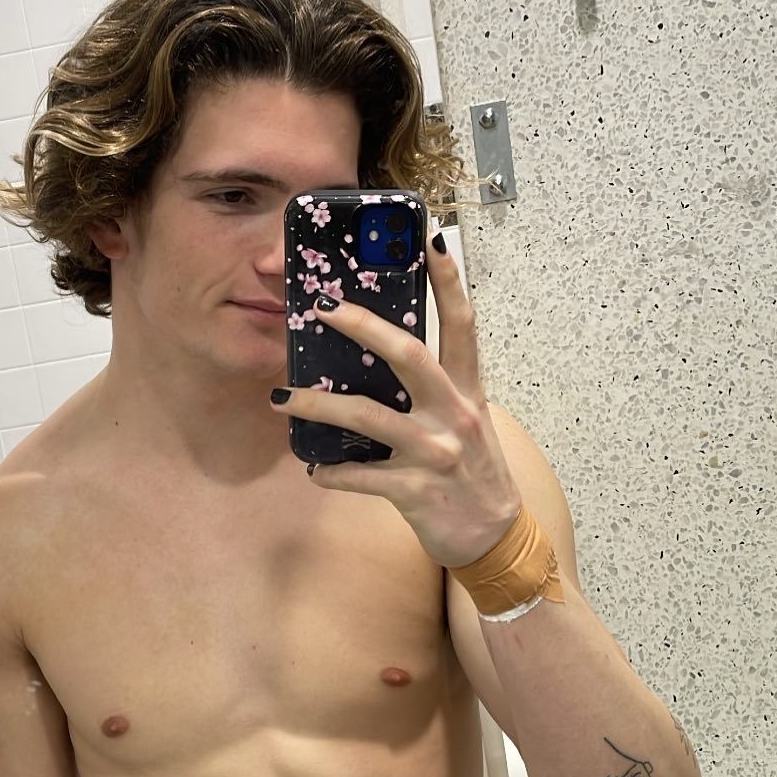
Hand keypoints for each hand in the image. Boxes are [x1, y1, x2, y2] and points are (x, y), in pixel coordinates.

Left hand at [273, 236, 522, 570]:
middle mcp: (454, 414)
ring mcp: (435, 451)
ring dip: (317, 404)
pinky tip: (313, 468)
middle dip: (362, 326)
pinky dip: (330, 471)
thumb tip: (380, 360)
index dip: (449, 281)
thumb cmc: (473, 473)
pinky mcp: (416, 490)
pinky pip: (360, 475)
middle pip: (408, 355)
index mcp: (467, 391)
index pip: (462, 324)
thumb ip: (434, 391)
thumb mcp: (465, 422)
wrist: (495, 537)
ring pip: (366, 416)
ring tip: (282, 398)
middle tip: (321, 307)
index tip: (430, 239)